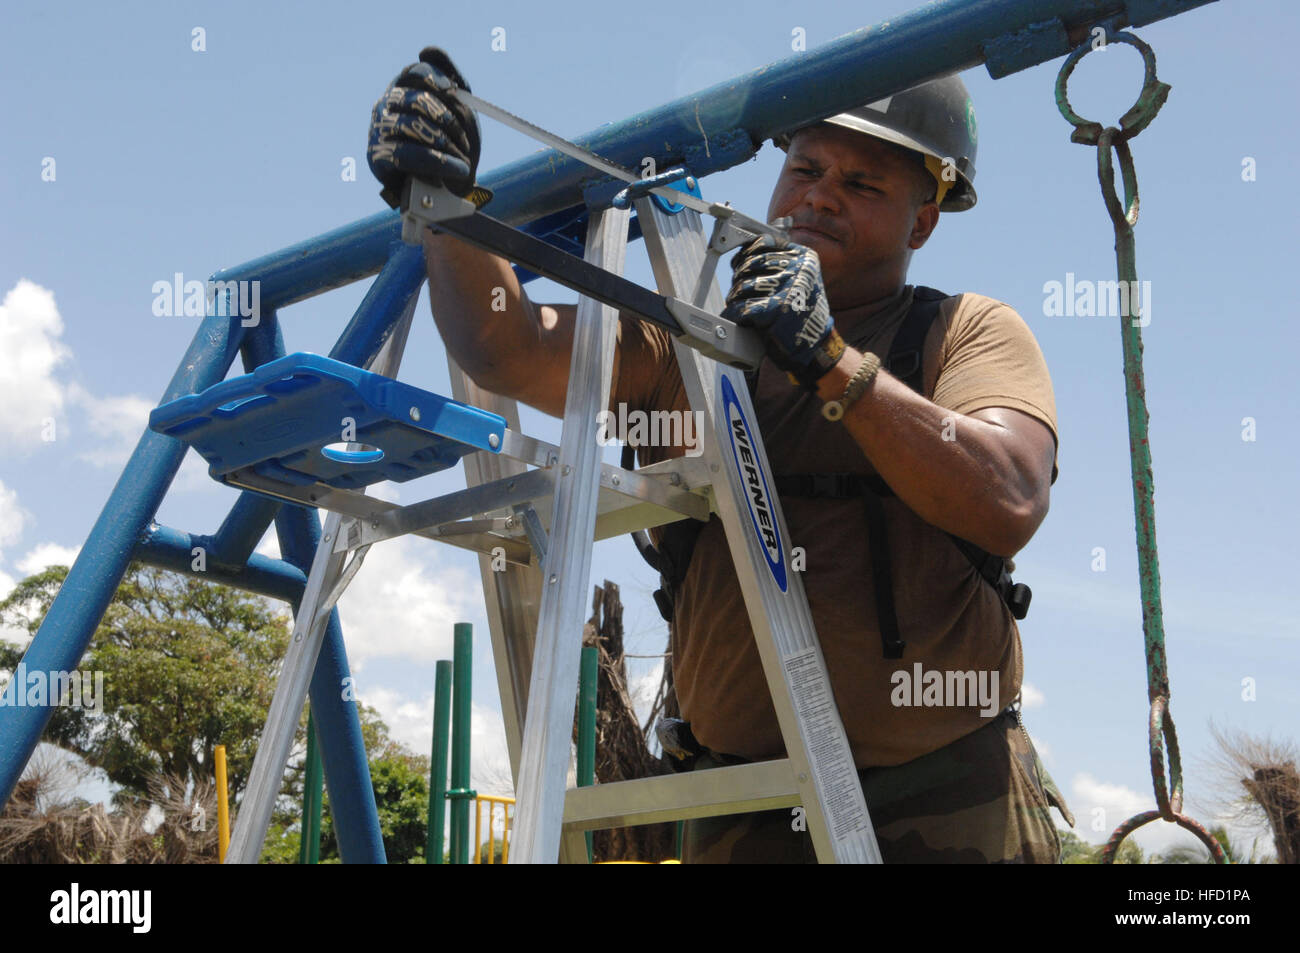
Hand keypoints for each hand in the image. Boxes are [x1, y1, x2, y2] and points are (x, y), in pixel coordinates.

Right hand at [367, 47, 482, 208]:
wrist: (448, 189)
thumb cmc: (452, 146)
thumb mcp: (459, 110)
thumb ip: (449, 78)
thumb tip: (427, 49)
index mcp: (402, 91)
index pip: (413, 74)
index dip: (435, 80)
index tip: (454, 92)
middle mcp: (385, 107)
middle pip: (414, 100)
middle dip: (446, 119)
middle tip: (463, 138)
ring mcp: (378, 132)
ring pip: (411, 126)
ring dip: (444, 142)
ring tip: (462, 158)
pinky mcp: (377, 158)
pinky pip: (407, 154)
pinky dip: (438, 161)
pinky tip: (458, 169)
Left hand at [721, 235, 844, 389]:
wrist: (818, 347)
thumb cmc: (804, 315)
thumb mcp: (801, 281)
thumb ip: (780, 266)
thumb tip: (744, 256)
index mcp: (804, 258)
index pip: (765, 243)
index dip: (746, 252)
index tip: (738, 262)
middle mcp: (799, 269)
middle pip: (752, 264)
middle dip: (739, 277)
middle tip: (737, 290)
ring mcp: (789, 288)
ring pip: (744, 285)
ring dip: (735, 298)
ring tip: (738, 306)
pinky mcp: (776, 310)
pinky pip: (743, 308)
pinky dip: (735, 314)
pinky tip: (736, 318)